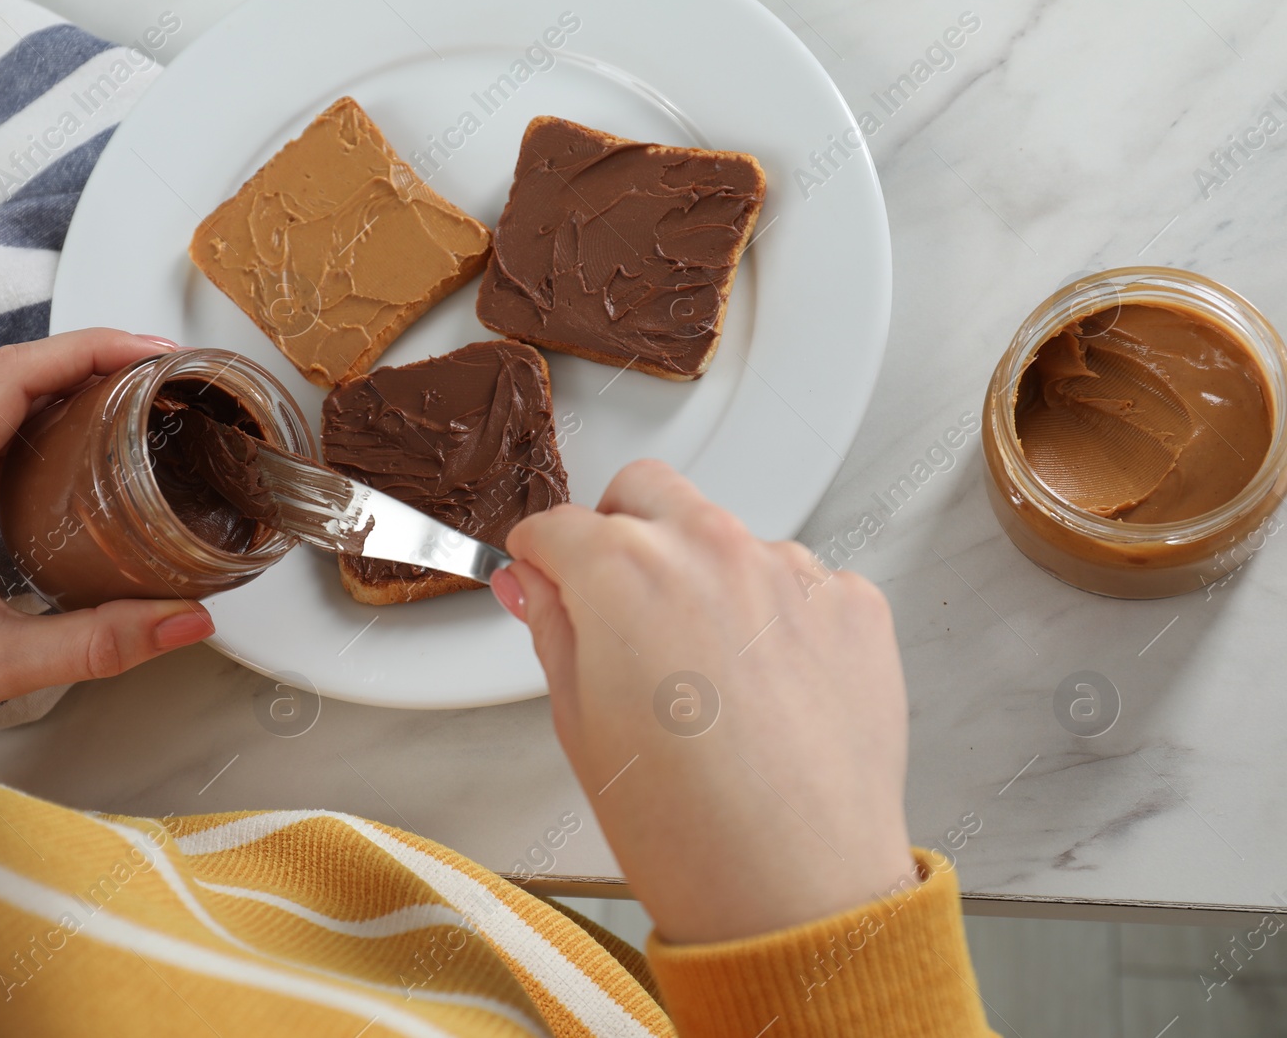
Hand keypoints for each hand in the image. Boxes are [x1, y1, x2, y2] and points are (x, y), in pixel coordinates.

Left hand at [0, 329, 215, 769]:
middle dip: (91, 360)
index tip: (149, 351)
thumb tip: (187, 620)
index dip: (88, 350)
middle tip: (160, 375)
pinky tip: (83, 447)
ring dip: (67, 389)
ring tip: (135, 400)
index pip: (14, 378)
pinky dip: (41, 424)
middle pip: (12, 376)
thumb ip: (101, 643)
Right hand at [495, 460, 916, 944]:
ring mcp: (791, 572)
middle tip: (615, 604)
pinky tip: (767, 691)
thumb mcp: (579, 725)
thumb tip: (533, 584)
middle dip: (618, 530)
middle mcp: (711, 549)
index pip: (558, 524)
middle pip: (646, 492)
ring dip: (704, 577)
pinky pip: (798, 584)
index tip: (544, 578)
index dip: (539, 557)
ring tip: (705, 678)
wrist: (798, 894)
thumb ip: (553, 630)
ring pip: (727, 537)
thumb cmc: (684, 829)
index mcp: (624, 571)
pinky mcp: (853, 605)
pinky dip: (775, 617)